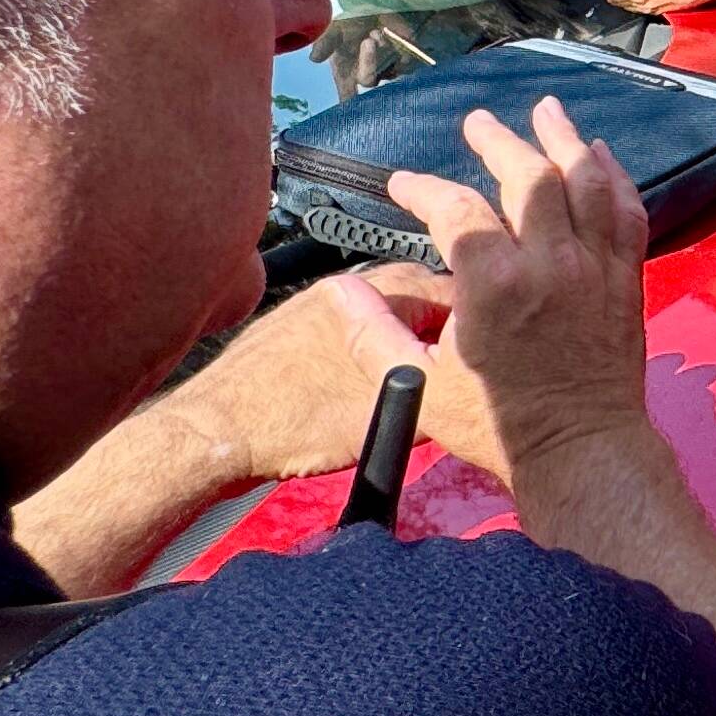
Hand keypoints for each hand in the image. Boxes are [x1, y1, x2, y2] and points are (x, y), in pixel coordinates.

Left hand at [147, 269, 504, 483]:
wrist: (214, 434)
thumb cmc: (301, 420)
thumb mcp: (392, 411)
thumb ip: (445, 387)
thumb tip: (480, 385)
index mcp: (382, 289)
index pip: (462, 295)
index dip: (487, 333)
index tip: (501, 366)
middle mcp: (354, 281)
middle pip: (425, 305)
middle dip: (447, 340)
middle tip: (465, 382)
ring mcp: (322, 302)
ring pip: (390, 321)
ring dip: (407, 349)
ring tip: (420, 389)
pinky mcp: (297, 326)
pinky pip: (357, 333)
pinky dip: (374, 355)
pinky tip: (371, 388)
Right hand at [379, 97, 652, 472]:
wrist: (581, 450)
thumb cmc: (496, 425)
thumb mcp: (419, 382)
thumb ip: (374, 331)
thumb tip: (337, 289)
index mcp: (494, 286)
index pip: (456, 209)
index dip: (423, 189)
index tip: (402, 184)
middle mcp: (550, 264)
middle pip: (527, 176)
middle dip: (498, 141)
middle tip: (477, 122)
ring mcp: (594, 268)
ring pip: (583, 182)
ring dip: (563, 140)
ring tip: (545, 110)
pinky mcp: (625, 279)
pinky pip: (626, 211)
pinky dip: (614, 177)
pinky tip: (600, 155)